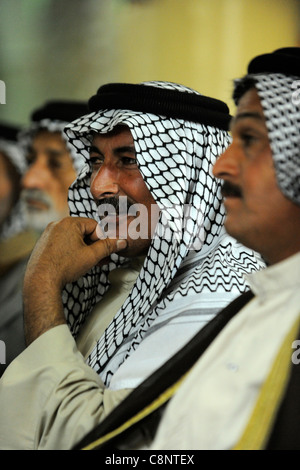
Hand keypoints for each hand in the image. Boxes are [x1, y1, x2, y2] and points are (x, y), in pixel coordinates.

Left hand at [23, 216, 126, 344]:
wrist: (41, 281)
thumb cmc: (65, 267)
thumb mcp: (91, 256)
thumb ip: (108, 247)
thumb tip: (122, 242)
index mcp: (69, 223)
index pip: (94, 225)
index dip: (101, 239)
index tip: (103, 251)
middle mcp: (57, 225)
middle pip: (83, 231)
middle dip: (93, 246)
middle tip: (100, 259)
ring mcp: (48, 234)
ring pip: (73, 239)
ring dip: (84, 249)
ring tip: (90, 263)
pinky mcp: (44, 244)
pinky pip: (62, 243)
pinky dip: (71, 251)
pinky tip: (76, 263)